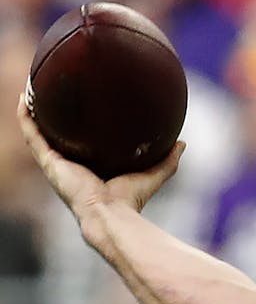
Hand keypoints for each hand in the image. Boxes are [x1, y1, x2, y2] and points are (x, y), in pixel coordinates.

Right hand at [15, 91, 182, 222]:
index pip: (79, 145)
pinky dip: (25, 117)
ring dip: (32, 112)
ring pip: (38, 132)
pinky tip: (24, 98)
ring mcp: (56, 163)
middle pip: (55, 136)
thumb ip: (168, 160)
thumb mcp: (152, 174)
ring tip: (30, 89)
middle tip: (50, 93)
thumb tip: (182, 143)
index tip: (78, 109)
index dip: (76, 129)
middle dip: (50, 117)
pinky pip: (32, 134)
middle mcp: (69, 165)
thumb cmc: (130, 200)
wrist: (111, 214)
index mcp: (89, 168)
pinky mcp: (49, 162)